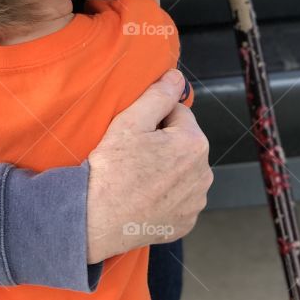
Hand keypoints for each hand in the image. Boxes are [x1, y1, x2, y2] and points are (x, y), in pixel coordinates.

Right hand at [85, 70, 211, 262]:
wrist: (96, 220)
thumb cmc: (111, 171)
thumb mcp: (130, 122)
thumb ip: (158, 95)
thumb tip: (176, 78)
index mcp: (194, 143)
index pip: (178, 114)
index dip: (154, 119)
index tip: (136, 134)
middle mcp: (204, 173)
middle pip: (183, 143)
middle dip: (163, 144)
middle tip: (133, 156)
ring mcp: (196, 201)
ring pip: (182, 171)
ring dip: (166, 169)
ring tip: (137, 178)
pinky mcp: (186, 221)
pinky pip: (179, 198)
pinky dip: (165, 195)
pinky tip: (144, 196)